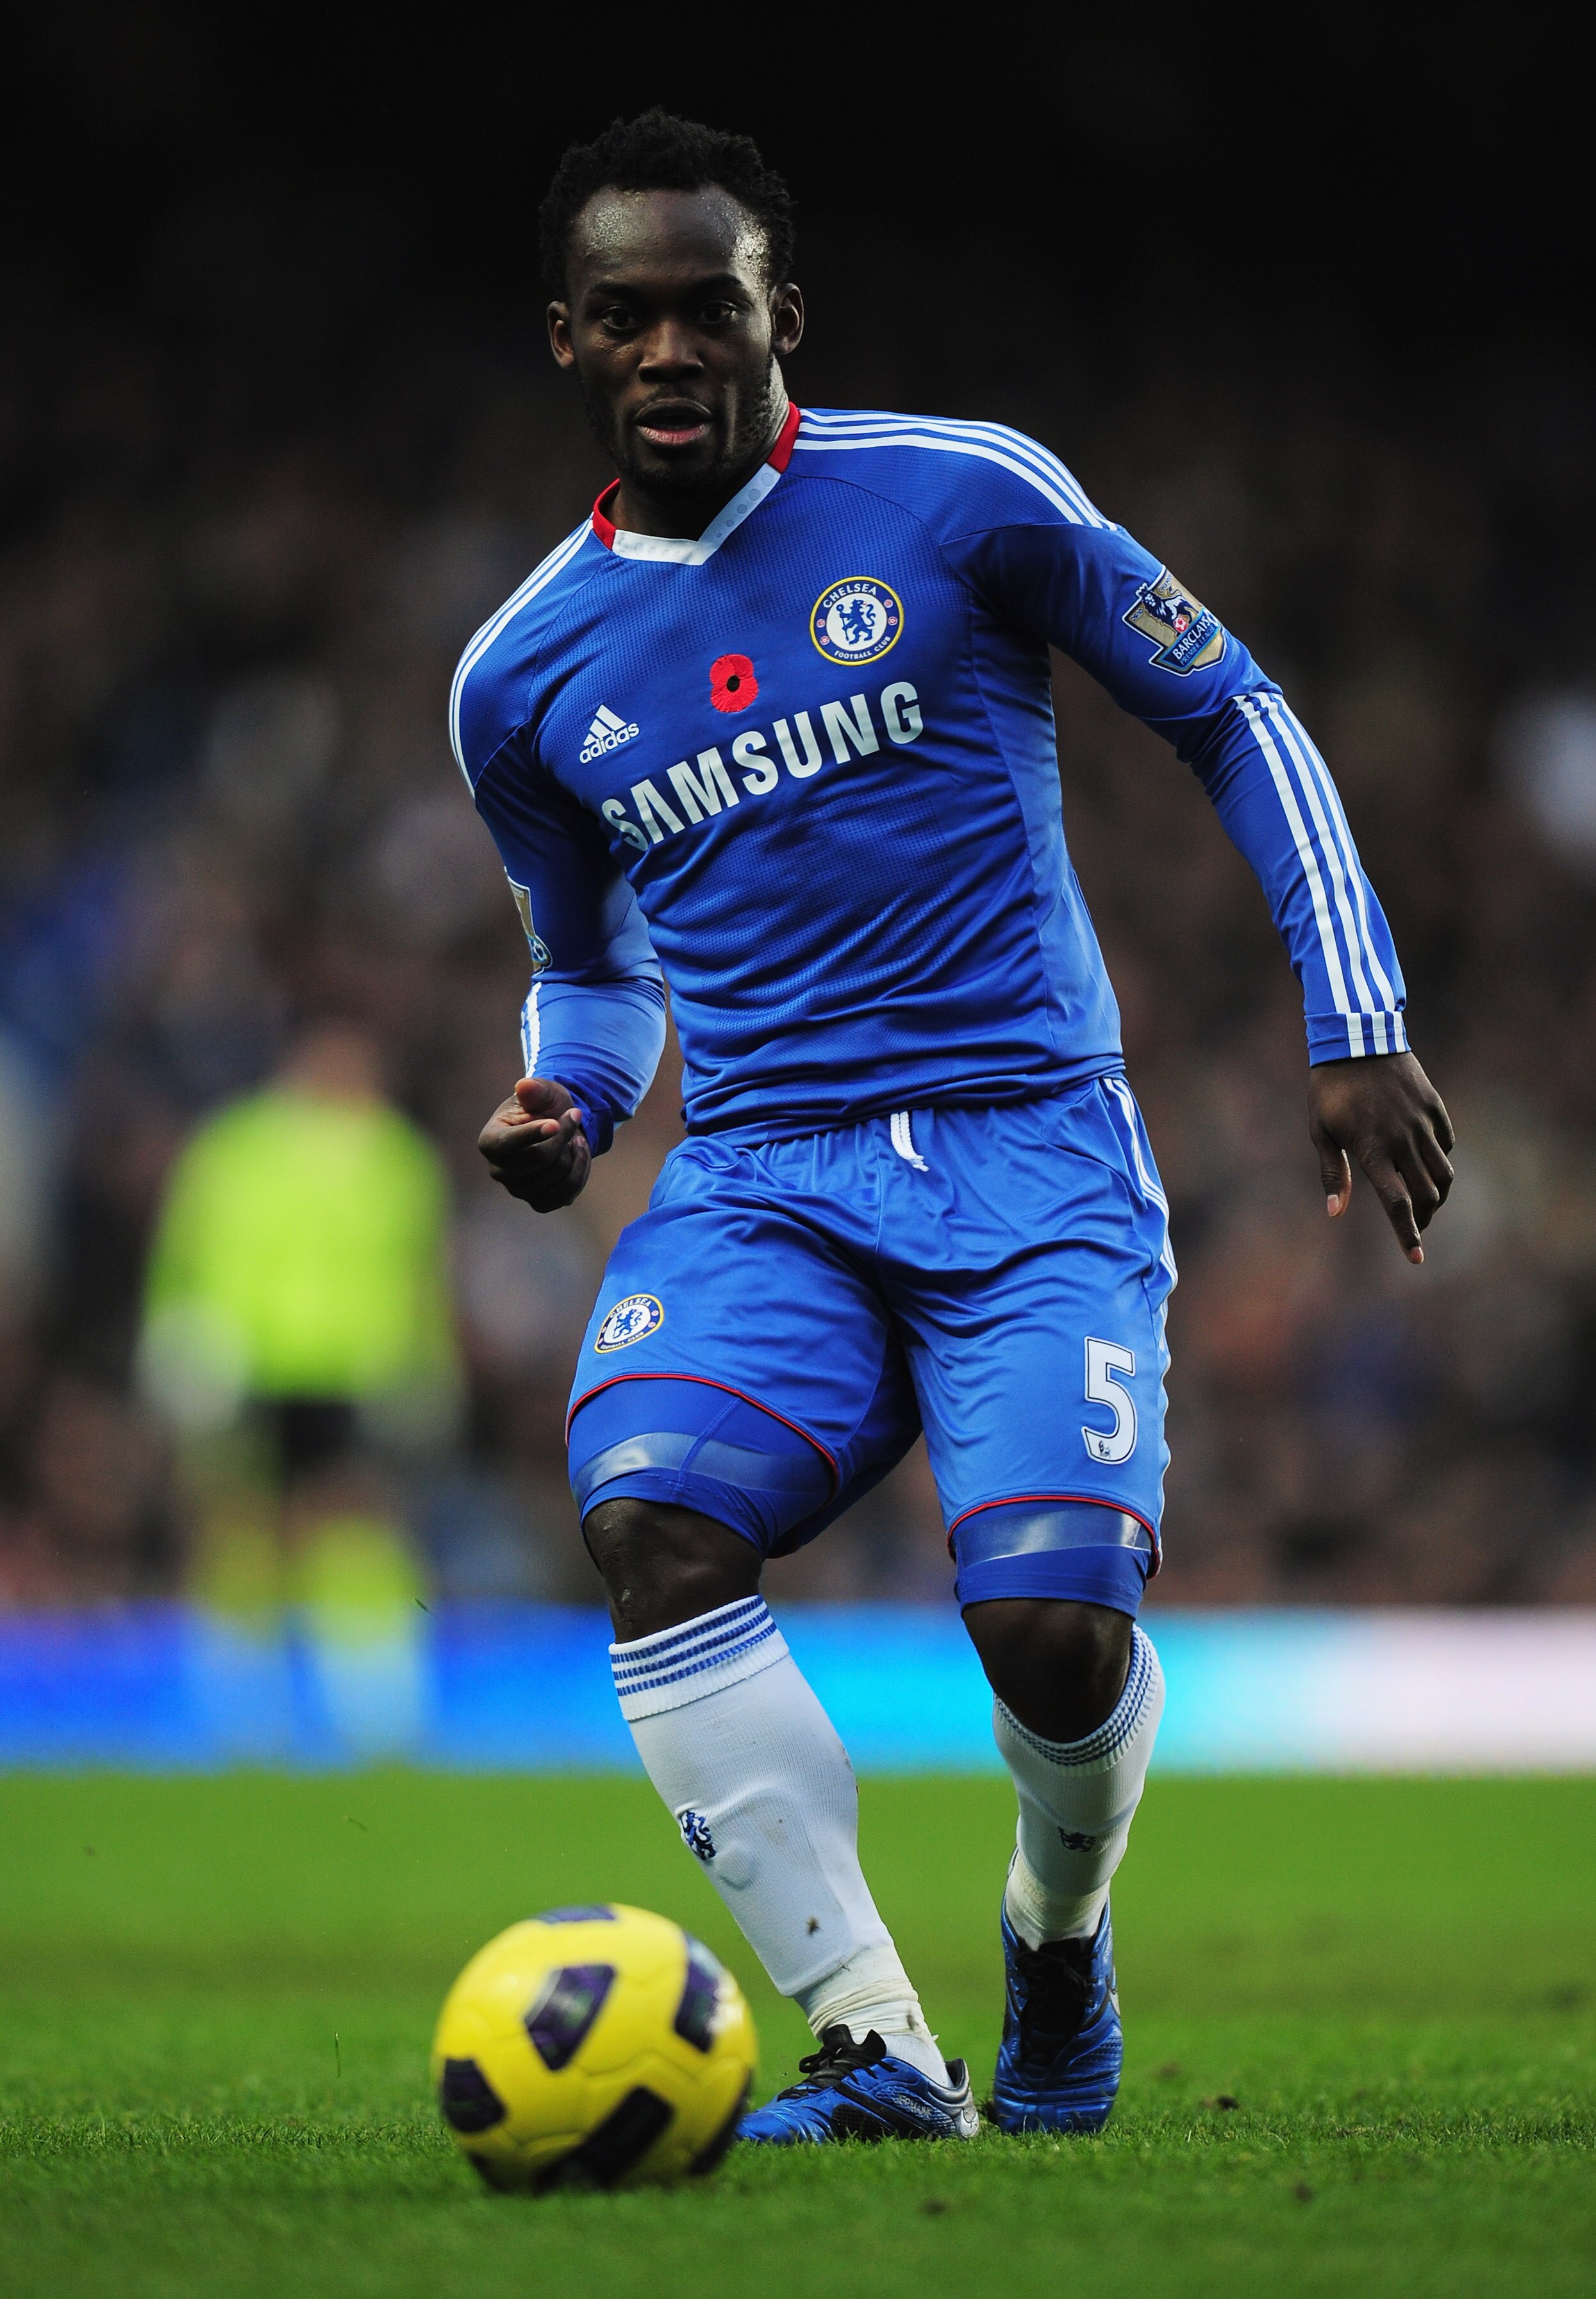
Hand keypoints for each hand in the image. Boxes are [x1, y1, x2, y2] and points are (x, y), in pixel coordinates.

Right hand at [478, 1076, 590, 1210]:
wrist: (556, 1128)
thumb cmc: (542, 1107)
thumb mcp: (540, 1093)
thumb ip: (533, 1090)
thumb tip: (524, 1085)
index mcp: (489, 1141)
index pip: (508, 1143)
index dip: (533, 1133)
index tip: (555, 1122)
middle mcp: (498, 1170)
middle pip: (540, 1158)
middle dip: (564, 1134)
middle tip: (575, 1115)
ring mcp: (518, 1190)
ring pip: (557, 1174)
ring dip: (574, 1152)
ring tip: (574, 1136)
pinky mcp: (538, 1202)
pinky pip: (566, 1194)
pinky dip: (580, 1171)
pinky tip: (579, 1154)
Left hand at [1308, 1050, 1454, 1264]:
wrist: (1357, 1038)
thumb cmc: (1330, 1088)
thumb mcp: (1320, 1131)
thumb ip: (1332, 1173)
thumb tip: (1335, 1213)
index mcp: (1373, 1150)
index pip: (1397, 1203)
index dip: (1408, 1234)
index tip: (1416, 1258)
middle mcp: (1403, 1140)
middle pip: (1426, 1194)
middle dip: (1423, 1217)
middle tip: (1415, 1226)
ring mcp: (1422, 1122)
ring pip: (1443, 1172)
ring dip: (1437, 1193)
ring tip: (1425, 1200)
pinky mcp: (1434, 1106)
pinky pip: (1446, 1143)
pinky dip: (1440, 1159)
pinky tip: (1426, 1162)